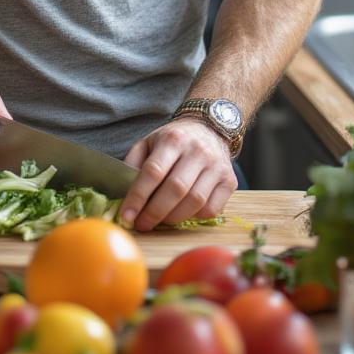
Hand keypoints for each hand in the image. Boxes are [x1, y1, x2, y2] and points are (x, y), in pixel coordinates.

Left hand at [121, 117, 237, 230]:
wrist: (210, 129)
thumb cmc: (174, 140)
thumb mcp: (149, 141)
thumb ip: (134, 163)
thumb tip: (122, 193)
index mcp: (173, 139)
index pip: (153, 171)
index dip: (138, 196)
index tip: (126, 216)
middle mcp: (197, 151)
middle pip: (175, 188)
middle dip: (155, 212)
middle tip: (141, 225)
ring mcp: (217, 166)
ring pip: (195, 201)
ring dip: (173, 218)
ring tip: (159, 222)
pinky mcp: (230, 181)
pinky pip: (212, 209)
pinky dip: (194, 217)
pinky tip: (182, 214)